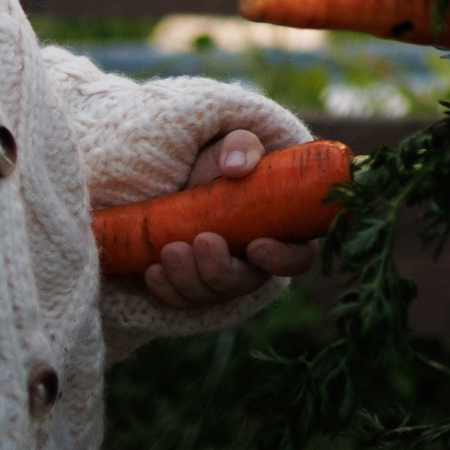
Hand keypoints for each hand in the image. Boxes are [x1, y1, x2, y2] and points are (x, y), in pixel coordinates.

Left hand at [137, 126, 313, 309]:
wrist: (179, 179)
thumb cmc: (217, 163)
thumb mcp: (231, 147)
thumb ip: (240, 148)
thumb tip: (235, 166)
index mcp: (278, 231)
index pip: (297, 258)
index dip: (282, 260)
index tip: (256, 245)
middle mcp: (254, 263)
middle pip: (247, 283)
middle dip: (221, 269)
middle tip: (202, 240)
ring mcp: (222, 278)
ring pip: (212, 295)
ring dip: (189, 279)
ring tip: (169, 250)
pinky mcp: (193, 287)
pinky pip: (183, 301)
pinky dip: (168, 290)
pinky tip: (153, 271)